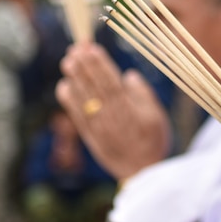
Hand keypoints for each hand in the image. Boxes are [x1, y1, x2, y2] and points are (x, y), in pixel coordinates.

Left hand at [56, 42, 170, 179]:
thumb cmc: (152, 141)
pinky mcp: (90, 137)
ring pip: (84, 100)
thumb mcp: (156, 117)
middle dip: (85, 67)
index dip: (101, 65)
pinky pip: (77, 116)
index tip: (91, 48)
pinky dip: (69, 102)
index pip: (112, 82)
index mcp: (130, 111)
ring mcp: (99, 128)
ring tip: (67, 61)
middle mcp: (113, 118)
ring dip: (75, 80)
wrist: (142, 172)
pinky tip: (63, 86)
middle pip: (96, 88)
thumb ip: (143, 95)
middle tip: (75, 49)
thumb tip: (128, 75)